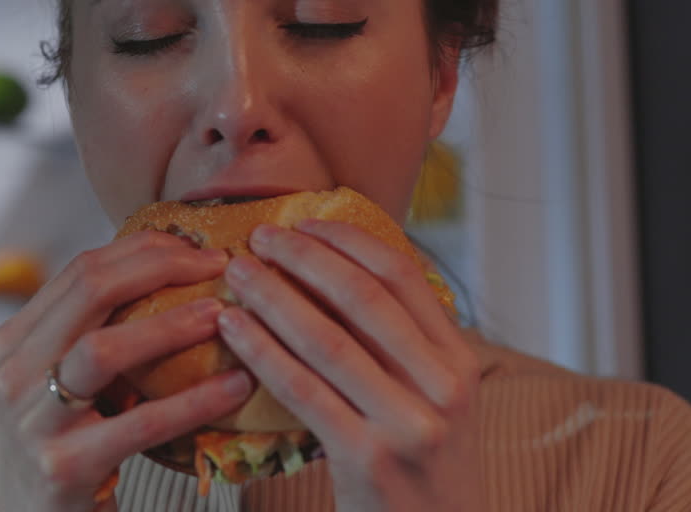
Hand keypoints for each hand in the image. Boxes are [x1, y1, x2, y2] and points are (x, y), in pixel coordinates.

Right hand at [0, 231, 253, 510]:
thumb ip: (96, 332)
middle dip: (162, 267)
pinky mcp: (62, 467)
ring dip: (170, 325)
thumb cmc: (61, 446)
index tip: (200, 248)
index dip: (145, 249)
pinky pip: (139, 424)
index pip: (82, 269)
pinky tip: (235, 387)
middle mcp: (14, 371)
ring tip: (223, 316)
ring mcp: (33, 419)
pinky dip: (194, 401)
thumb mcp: (59, 381)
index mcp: (14, 339)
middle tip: (219, 266)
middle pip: (90, 290)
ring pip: (103, 349)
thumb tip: (177, 274)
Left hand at [216, 220, 482, 511]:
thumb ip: (401, 348)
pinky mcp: (367, 458)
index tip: (306, 221)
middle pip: (363, 297)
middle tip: (261, 235)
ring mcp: (407, 423)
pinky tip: (231, 327)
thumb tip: (334, 275)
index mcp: (458, 362)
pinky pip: (301, 390)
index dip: (349, 240)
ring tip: (236, 272)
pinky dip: (261, 349)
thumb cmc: (419, 469)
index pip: (403, 276)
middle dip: (305, 258)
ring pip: (326, 339)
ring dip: (273, 296)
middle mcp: (441, 387)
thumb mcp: (433, 402)